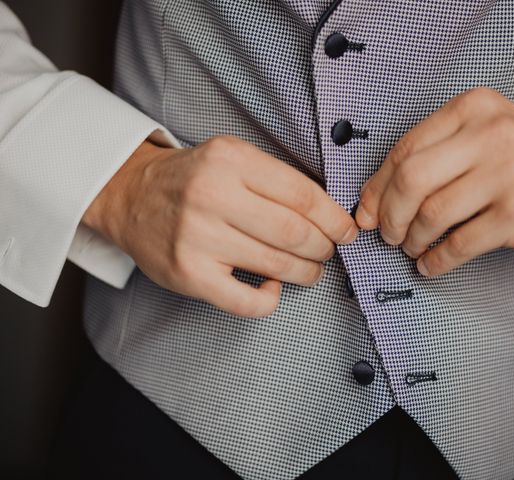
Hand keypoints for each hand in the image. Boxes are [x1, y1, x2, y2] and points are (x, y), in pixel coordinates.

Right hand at [82, 136, 357, 317]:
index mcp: (230, 160)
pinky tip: (273, 287)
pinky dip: (271, 299)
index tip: (346, 231)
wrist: (132, 197)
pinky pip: (246, 301)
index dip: (334, 218)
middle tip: (328, 251)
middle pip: (294, 232)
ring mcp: (197, 238)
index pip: (302, 195)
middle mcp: (212, 196)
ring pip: (276, 264)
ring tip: (311, 270)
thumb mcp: (231, 157)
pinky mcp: (188, 274)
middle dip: (324, 247)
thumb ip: (274, 179)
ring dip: (306, 272)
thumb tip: (329, 215)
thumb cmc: (193, 180)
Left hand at [355, 87, 513, 276]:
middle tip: (388, 233)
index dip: (376, 187)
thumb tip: (370, 203)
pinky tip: (430, 264)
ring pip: (432, 214)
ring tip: (412, 247)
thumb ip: (428, 157)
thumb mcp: (479, 133)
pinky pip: (459, 245)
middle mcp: (489, 136)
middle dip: (389, 215)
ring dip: (412, 240)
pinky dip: (436, 261)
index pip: (404, 150)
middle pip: (411, 180)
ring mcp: (507, 175)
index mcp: (472, 108)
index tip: (366, 211)